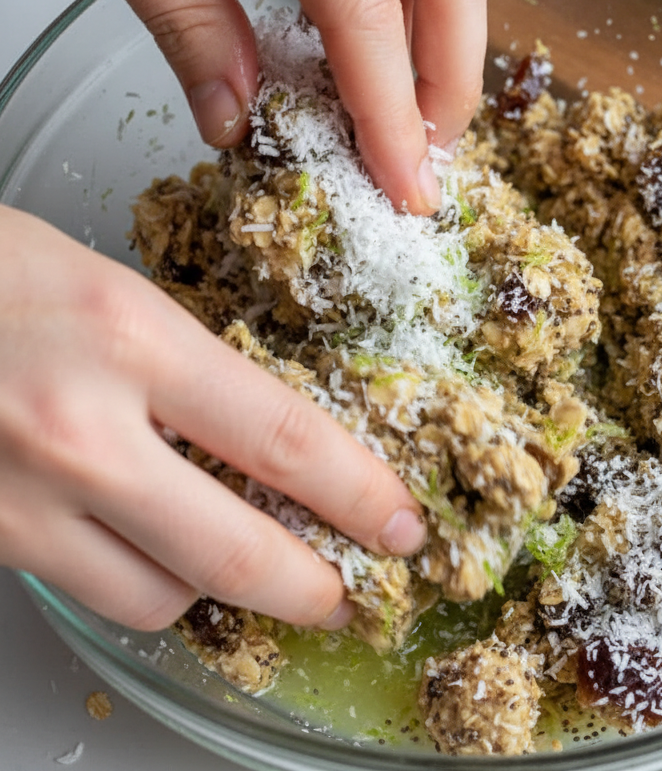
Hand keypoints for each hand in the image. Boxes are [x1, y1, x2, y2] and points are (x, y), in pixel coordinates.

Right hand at [0, 206, 425, 629]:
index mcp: (132, 339)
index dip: (360, 494)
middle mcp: (79, 431)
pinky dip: (141, 583)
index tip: (401, 525)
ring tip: (241, 559)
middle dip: (313, 588)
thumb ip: (187, 365)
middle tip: (349, 595)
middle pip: (234, 553)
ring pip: (159, 596)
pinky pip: (90, 592)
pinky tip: (158, 551)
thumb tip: (262, 435)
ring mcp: (20, 498)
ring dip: (218, 588)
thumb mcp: (112, 289)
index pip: (284, 438)